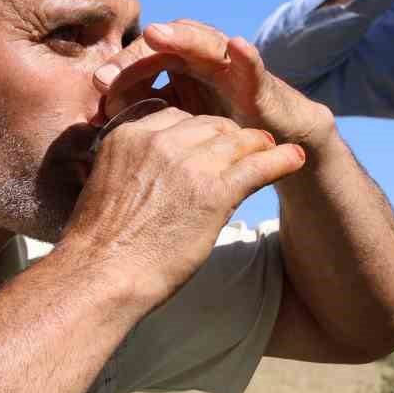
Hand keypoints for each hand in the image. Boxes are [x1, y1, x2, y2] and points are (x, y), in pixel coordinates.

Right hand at [64, 105, 304, 304]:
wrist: (102, 275)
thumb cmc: (100, 247)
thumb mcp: (108, 187)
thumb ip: (134, 169)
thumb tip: (154, 179)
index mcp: (130, 136)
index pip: (177, 118)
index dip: (199, 132)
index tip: (210, 145)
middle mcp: (160, 140)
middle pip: (209, 124)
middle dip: (230, 136)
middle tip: (247, 146)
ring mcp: (189, 163)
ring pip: (235, 141)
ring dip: (257, 145)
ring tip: (274, 148)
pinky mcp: (214, 191)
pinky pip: (256, 166)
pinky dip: (279, 160)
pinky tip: (293, 159)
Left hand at [91, 20, 334, 147]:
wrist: (271, 143)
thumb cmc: (218, 133)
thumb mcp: (176, 126)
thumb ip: (143, 116)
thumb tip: (97, 120)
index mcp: (175, 69)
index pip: (139, 63)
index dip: (117, 74)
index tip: (94, 94)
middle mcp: (199, 60)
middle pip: (162, 48)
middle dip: (133, 58)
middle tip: (106, 75)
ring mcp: (229, 67)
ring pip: (203, 43)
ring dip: (181, 37)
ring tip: (156, 33)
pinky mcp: (259, 82)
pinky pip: (252, 65)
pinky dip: (247, 55)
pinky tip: (238, 46)